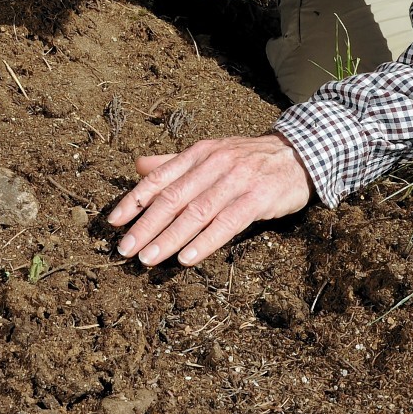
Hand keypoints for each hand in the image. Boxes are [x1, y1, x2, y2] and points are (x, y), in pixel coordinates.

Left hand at [106, 134, 313, 266]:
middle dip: (145, 226)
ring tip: (147, 258)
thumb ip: (174, 163)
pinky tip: (187, 258)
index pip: (159, 178)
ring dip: (169, 238)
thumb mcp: (210, 154)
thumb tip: (138, 166)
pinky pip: (227, 223)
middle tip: (125, 249)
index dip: (134, 201)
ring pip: (196, 213)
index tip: (114, 222)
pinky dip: (205, 242)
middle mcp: (213, 164)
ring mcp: (236, 181)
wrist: (298, 155)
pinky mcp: (258, 199)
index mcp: (198, 154)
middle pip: (172, 198)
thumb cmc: (247, 159)